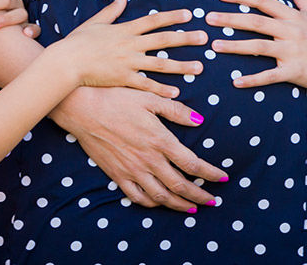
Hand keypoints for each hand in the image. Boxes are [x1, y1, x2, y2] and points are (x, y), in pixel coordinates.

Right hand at [50, 86, 228, 211]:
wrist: (83, 108)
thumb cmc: (117, 99)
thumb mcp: (150, 98)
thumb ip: (176, 111)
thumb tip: (199, 120)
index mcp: (160, 140)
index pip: (192, 164)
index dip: (210, 174)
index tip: (223, 178)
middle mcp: (148, 160)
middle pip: (180, 186)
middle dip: (200, 196)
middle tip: (213, 201)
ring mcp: (132, 170)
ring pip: (161, 196)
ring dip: (179, 205)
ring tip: (191, 208)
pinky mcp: (117, 175)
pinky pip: (137, 196)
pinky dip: (151, 203)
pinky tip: (159, 203)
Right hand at [58, 0, 205, 97]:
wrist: (66, 62)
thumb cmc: (77, 42)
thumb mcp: (95, 22)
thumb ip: (111, 11)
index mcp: (125, 30)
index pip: (154, 21)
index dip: (172, 17)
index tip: (190, 14)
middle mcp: (130, 45)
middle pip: (163, 40)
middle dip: (186, 38)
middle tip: (205, 37)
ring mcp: (128, 63)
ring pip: (160, 64)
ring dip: (181, 65)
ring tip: (200, 67)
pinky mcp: (123, 79)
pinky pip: (146, 85)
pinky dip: (161, 88)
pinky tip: (177, 91)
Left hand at [207, 0, 306, 91]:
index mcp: (292, 16)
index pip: (262, 1)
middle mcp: (291, 31)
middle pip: (256, 22)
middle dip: (230, 19)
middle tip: (208, 18)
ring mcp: (292, 52)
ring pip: (259, 47)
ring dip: (235, 47)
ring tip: (215, 46)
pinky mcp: (294, 71)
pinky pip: (270, 75)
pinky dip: (253, 79)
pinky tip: (236, 82)